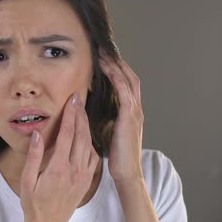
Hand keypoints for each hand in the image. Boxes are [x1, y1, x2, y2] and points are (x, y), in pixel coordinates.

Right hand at [19, 93, 98, 221]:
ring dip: (86, 127)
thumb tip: (37, 134)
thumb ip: (34, 156)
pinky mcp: (87, 181)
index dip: (71, 115)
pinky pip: (93, 158)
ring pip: (89, 145)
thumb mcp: (27, 180)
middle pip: (81, 136)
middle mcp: (74, 170)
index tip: (72, 100)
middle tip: (79, 99)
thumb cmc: (33, 204)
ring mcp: (83, 176)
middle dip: (80, 115)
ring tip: (82, 113)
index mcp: (58, 168)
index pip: (67, 135)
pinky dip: (90, 143)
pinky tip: (86, 137)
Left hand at [99, 51, 143, 182]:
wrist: (126, 173)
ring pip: (128, 80)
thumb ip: (101, 116)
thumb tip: (86, 105)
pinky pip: (124, 91)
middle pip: (129, 76)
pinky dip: (116, 77)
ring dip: (116, 65)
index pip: (125, 82)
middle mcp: (135, 108)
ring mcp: (134, 111)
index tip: (103, 56)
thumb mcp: (106, 130)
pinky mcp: (130, 117)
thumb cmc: (114, 155)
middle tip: (102, 48)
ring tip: (103, 52)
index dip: (116, 68)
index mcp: (129, 111)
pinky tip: (107, 68)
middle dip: (116, 61)